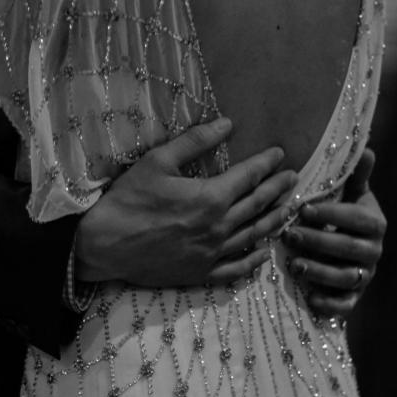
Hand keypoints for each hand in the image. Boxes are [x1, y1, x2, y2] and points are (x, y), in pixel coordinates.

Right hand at [75, 118, 298, 288]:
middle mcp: (219, 227)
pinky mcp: (201, 272)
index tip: (279, 154)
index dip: (267, 163)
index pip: (249, 176)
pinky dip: (254, 260)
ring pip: (254, 235)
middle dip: (278, 189)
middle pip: (258, 205)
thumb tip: (227, 124)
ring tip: (288, 210)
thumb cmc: (127, 200)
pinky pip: (237, 268)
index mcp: (211, 197)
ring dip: (274, 220)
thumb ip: (195, 142)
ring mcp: (212, 253)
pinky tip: (263, 252)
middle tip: (293, 179)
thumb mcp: (157, 161)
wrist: (103, 245)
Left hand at [282, 149, 386, 318]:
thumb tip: (364, 146)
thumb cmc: (343, 216)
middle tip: (289, 235)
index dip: (332, 215)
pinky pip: (346, 305)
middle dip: (318, 242)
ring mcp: (364, 275)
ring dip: (319, 272)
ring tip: (293, 264)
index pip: (356, 219)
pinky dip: (330, 304)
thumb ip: (354, 175)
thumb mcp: (350, 194)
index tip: (304, 209)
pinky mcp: (354, 297)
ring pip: (345, 277)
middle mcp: (373, 251)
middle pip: (348, 249)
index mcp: (374, 223)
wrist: (350, 251)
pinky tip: (311, 298)